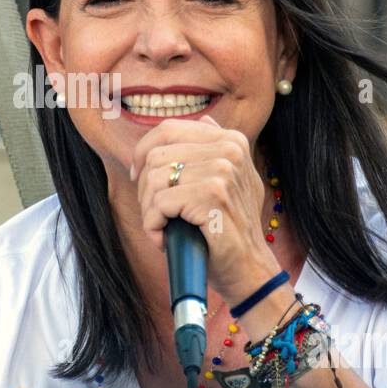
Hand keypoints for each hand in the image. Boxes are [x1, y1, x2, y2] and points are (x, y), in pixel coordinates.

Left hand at [129, 114, 282, 305]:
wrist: (248, 268)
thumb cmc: (228, 227)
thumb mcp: (230, 180)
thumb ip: (215, 150)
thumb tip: (203, 119)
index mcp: (230, 139)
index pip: (168, 129)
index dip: (143, 153)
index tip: (139, 177)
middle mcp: (229, 149)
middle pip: (156, 156)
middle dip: (145, 188)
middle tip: (155, 214)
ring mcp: (223, 170)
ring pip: (155, 179)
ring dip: (148, 210)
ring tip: (161, 228)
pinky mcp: (212, 195)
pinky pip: (160, 202)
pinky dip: (153, 225)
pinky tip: (164, 239)